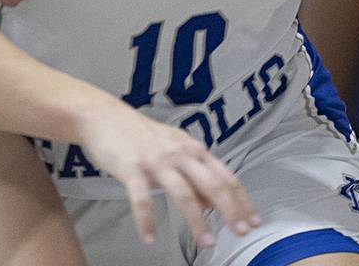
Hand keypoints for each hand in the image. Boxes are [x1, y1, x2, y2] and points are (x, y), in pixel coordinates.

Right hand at [80, 103, 260, 248]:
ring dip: (198, 221)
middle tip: (241, 232)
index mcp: (192, 150)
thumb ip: (194, 174)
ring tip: (207, 243)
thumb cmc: (140, 135)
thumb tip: (212, 202)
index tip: (253, 220)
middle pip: (212, 184)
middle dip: (230, 210)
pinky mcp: (132, 168)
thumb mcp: (174, 149)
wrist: (105, 116)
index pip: (225, 176)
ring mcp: (156, 160)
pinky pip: (142, 199)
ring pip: (183, 193)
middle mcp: (179, 154)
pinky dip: (147, 221)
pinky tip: (150, 238)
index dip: (242, 200)